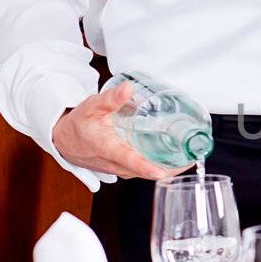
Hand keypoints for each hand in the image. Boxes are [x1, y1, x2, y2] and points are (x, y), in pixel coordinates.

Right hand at [52, 83, 188, 181]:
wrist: (65, 141)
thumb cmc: (79, 125)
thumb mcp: (91, 107)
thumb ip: (110, 98)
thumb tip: (128, 88)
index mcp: (110, 150)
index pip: (135, 163)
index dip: (154, 168)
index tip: (172, 168)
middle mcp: (118, 165)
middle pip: (151, 172)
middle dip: (175, 166)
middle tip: (195, 153)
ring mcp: (122, 170)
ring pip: (150, 173)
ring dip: (171, 166)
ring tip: (190, 153)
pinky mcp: (125, 170)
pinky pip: (147, 171)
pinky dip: (162, 165)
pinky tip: (175, 155)